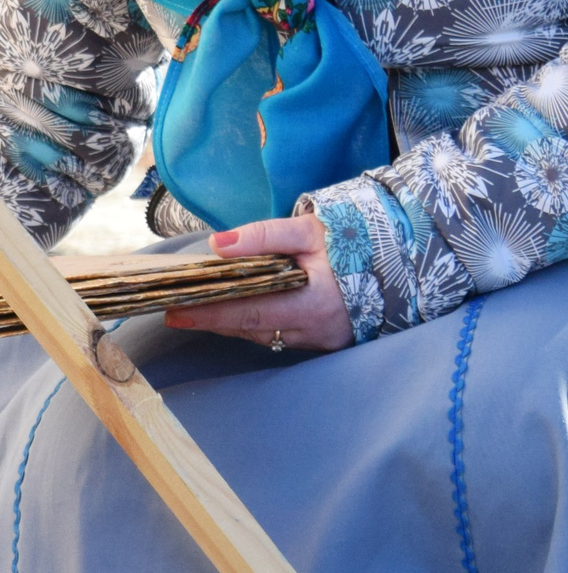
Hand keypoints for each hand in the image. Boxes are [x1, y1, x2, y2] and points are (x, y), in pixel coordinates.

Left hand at [162, 214, 352, 352]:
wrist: (398, 259)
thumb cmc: (353, 242)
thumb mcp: (309, 230)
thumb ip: (264, 236)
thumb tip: (218, 245)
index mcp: (314, 305)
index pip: (248, 312)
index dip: (209, 314)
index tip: (175, 312)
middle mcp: (317, 331)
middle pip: (250, 328)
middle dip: (212, 320)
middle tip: (174, 311)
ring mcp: (321, 340)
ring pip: (263, 334)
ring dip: (230, 323)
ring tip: (196, 308)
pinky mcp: (324, 342)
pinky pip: (280, 335)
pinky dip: (255, 324)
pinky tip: (234, 311)